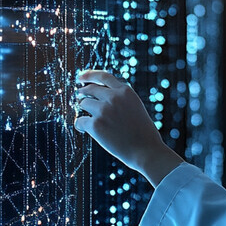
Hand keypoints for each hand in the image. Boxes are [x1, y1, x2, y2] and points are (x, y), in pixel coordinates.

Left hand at [73, 69, 183, 185]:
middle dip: (83, 93)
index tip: (80, 77)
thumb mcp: (135, 107)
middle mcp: (113, 97)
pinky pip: (79, 121)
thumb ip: (120, 98)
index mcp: (125, 91)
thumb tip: (97, 94)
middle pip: (90, 89)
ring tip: (92, 121)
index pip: (103, 76)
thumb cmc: (142, 133)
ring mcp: (103, 110)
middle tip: (79, 98)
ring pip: (83, 103)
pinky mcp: (95, 125)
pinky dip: (80, 125)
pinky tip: (83, 130)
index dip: (89, 75)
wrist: (146, 151)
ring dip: (84, 111)